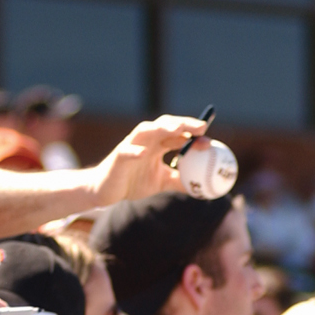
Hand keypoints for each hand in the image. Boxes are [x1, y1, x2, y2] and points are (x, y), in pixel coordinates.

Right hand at [87, 115, 210, 206]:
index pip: (176, 132)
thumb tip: (203, 186)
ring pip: (146, 131)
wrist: (106, 191)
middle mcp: (145, 140)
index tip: (208, 133)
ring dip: (161, 128)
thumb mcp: (162, 183)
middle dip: (183, 123)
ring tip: (177, 130)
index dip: (192, 131)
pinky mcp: (118, 157)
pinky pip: (126, 152)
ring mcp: (131, 146)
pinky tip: (144, 153)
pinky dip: (134, 151)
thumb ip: (180, 180)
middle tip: (200, 127)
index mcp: (157, 144)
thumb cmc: (133, 182)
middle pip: (165, 125)